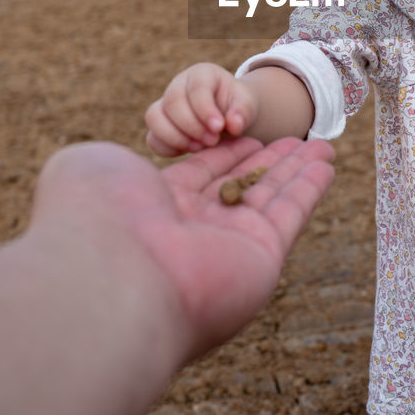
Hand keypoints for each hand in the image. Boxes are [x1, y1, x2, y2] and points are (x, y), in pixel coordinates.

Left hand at [30, 136, 334, 361]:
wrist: (109, 279)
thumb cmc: (91, 218)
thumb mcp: (89, 167)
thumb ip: (113, 160)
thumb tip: (126, 167)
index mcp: (151, 210)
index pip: (198, 175)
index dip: (225, 153)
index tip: (248, 135)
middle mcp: (191, 232)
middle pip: (241, 188)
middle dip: (270, 162)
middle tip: (296, 140)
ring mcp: (227, 248)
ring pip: (271, 199)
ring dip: (299, 170)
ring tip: (323, 146)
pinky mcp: (259, 260)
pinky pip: (290, 215)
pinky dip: (310, 187)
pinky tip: (325, 163)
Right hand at [146, 63, 258, 156]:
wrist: (228, 117)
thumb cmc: (237, 107)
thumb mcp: (247, 105)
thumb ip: (243, 112)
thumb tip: (234, 125)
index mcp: (201, 74)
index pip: (196, 87)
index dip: (205, 109)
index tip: (219, 127)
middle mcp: (177, 85)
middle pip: (172, 101)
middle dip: (192, 125)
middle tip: (212, 141)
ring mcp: (164, 105)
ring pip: (154, 117)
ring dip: (175, 137)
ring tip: (199, 148)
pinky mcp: (159, 126)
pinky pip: (152, 138)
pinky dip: (168, 148)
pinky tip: (188, 151)